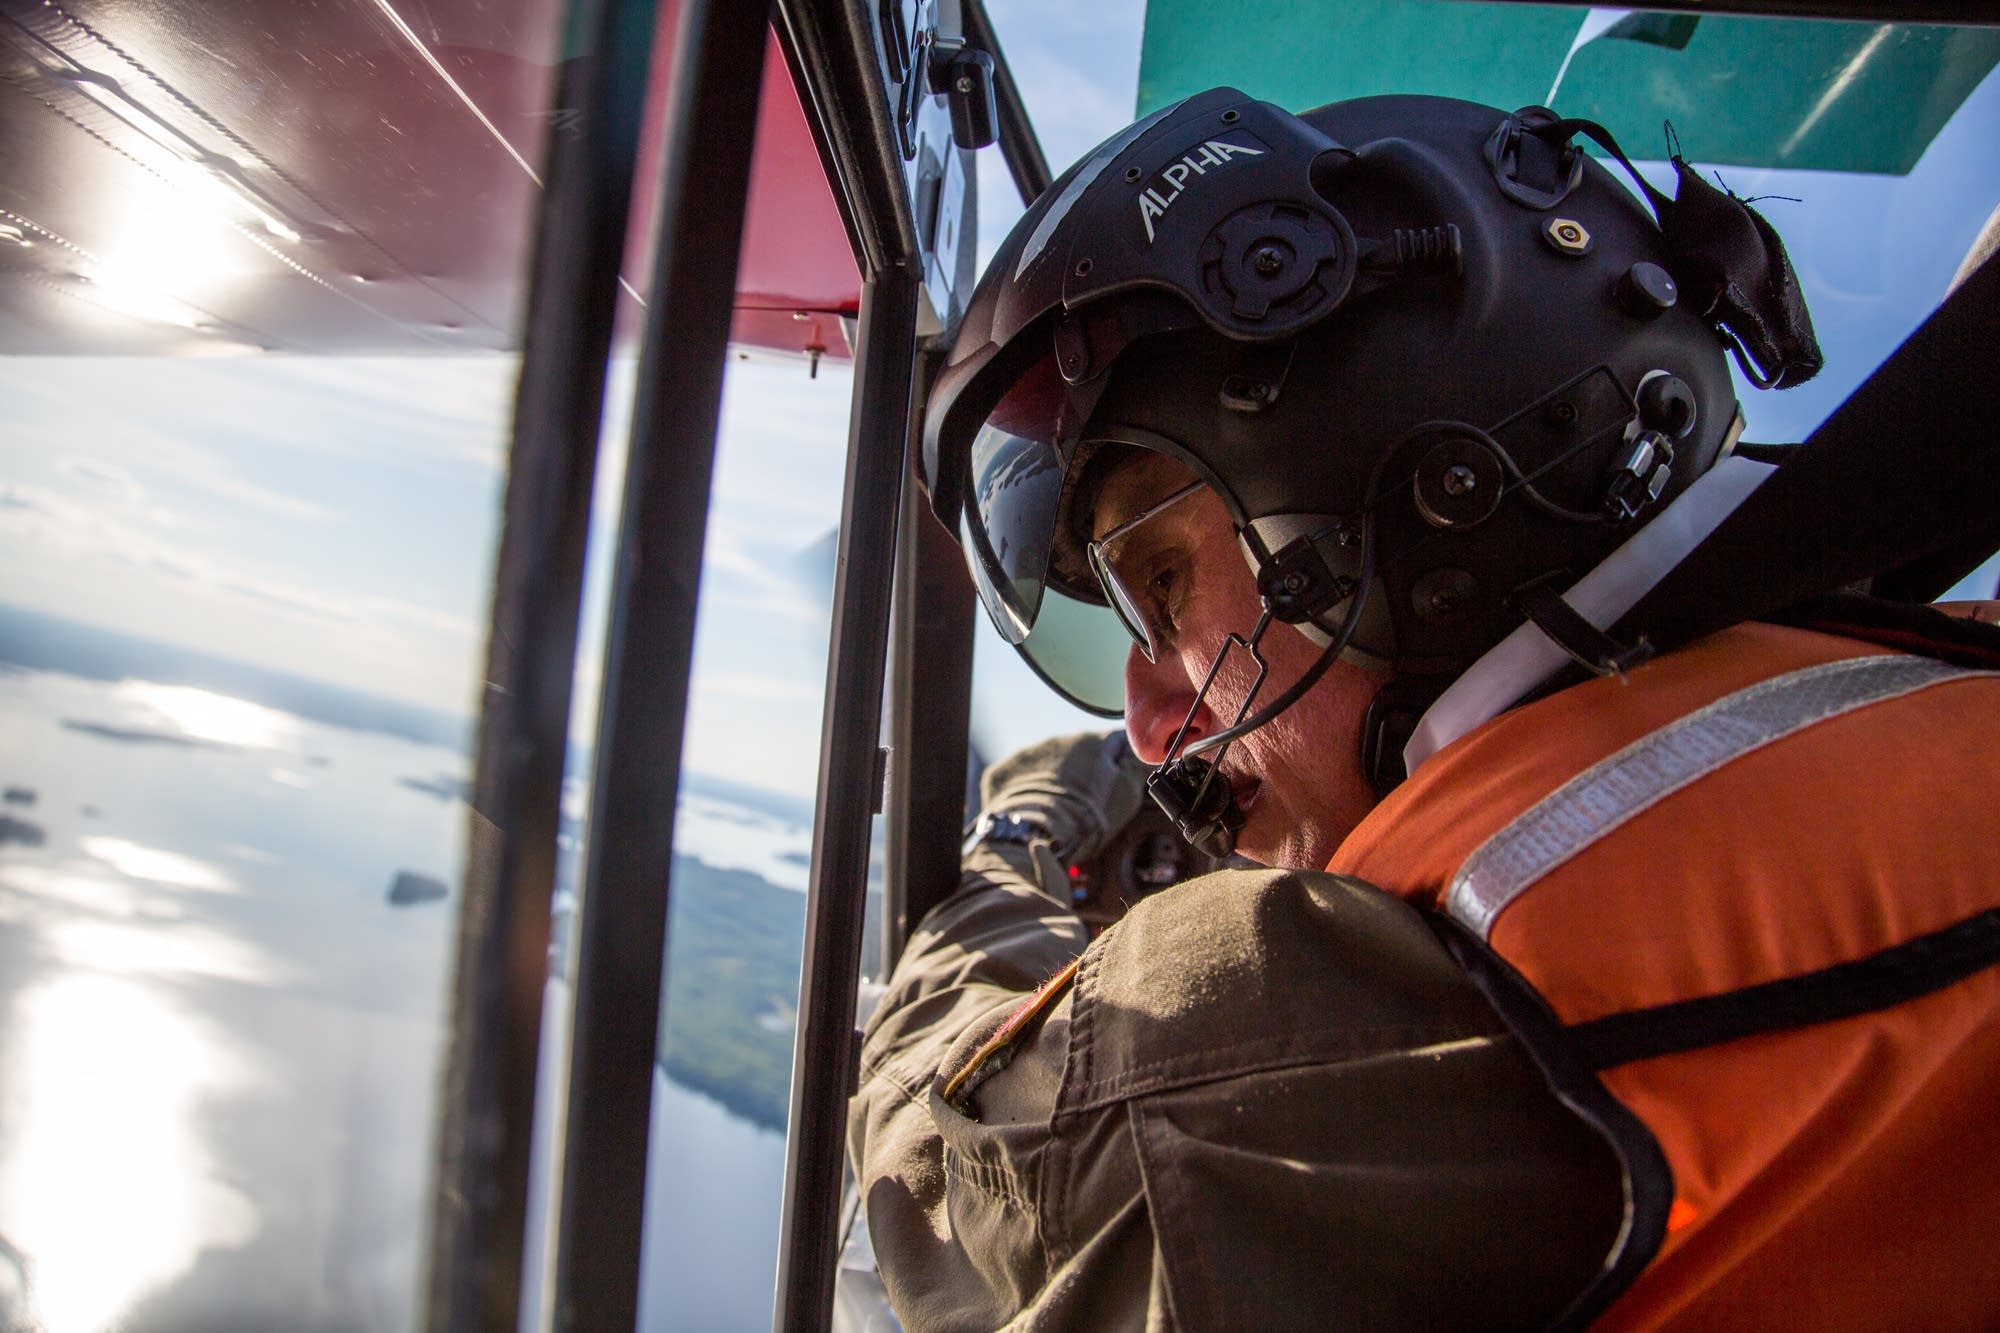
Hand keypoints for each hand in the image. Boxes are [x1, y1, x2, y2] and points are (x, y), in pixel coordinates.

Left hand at [975, 731, 1148, 865]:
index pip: (1115, 741)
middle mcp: (1059, 739)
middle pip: (1077, 752)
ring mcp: (1027, 753)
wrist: (1037, 837)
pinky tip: (1032, 811)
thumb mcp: (1127, 794)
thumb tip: (1135, 752)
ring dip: (1054, 779)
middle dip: (1082, 771)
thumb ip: (1134, 765)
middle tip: (1085, 802)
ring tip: (1057, 811)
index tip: (1117, 778)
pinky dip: (1025, 790)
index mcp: (1092, 742)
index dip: (1120, 760)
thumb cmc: (1087, 819)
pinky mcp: (1003, 771)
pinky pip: (1019, 777)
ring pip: (1046, 763)